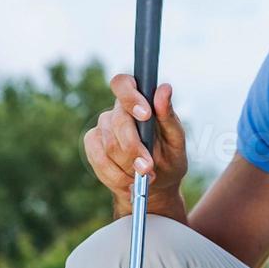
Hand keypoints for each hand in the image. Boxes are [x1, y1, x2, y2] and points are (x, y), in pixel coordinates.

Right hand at [84, 75, 189, 219]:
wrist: (157, 184)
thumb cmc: (169, 157)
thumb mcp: (176, 139)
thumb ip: (168, 116)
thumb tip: (165, 88)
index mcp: (138, 100)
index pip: (122, 84)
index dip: (130, 96)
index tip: (145, 114)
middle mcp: (117, 111)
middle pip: (118, 122)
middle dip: (134, 148)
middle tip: (147, 167)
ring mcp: (102, 128)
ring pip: (109, 145)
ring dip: (128, 166)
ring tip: (145, 176)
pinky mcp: (92, 146)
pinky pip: (99, 161)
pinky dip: (116, 176)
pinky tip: (129, 182)